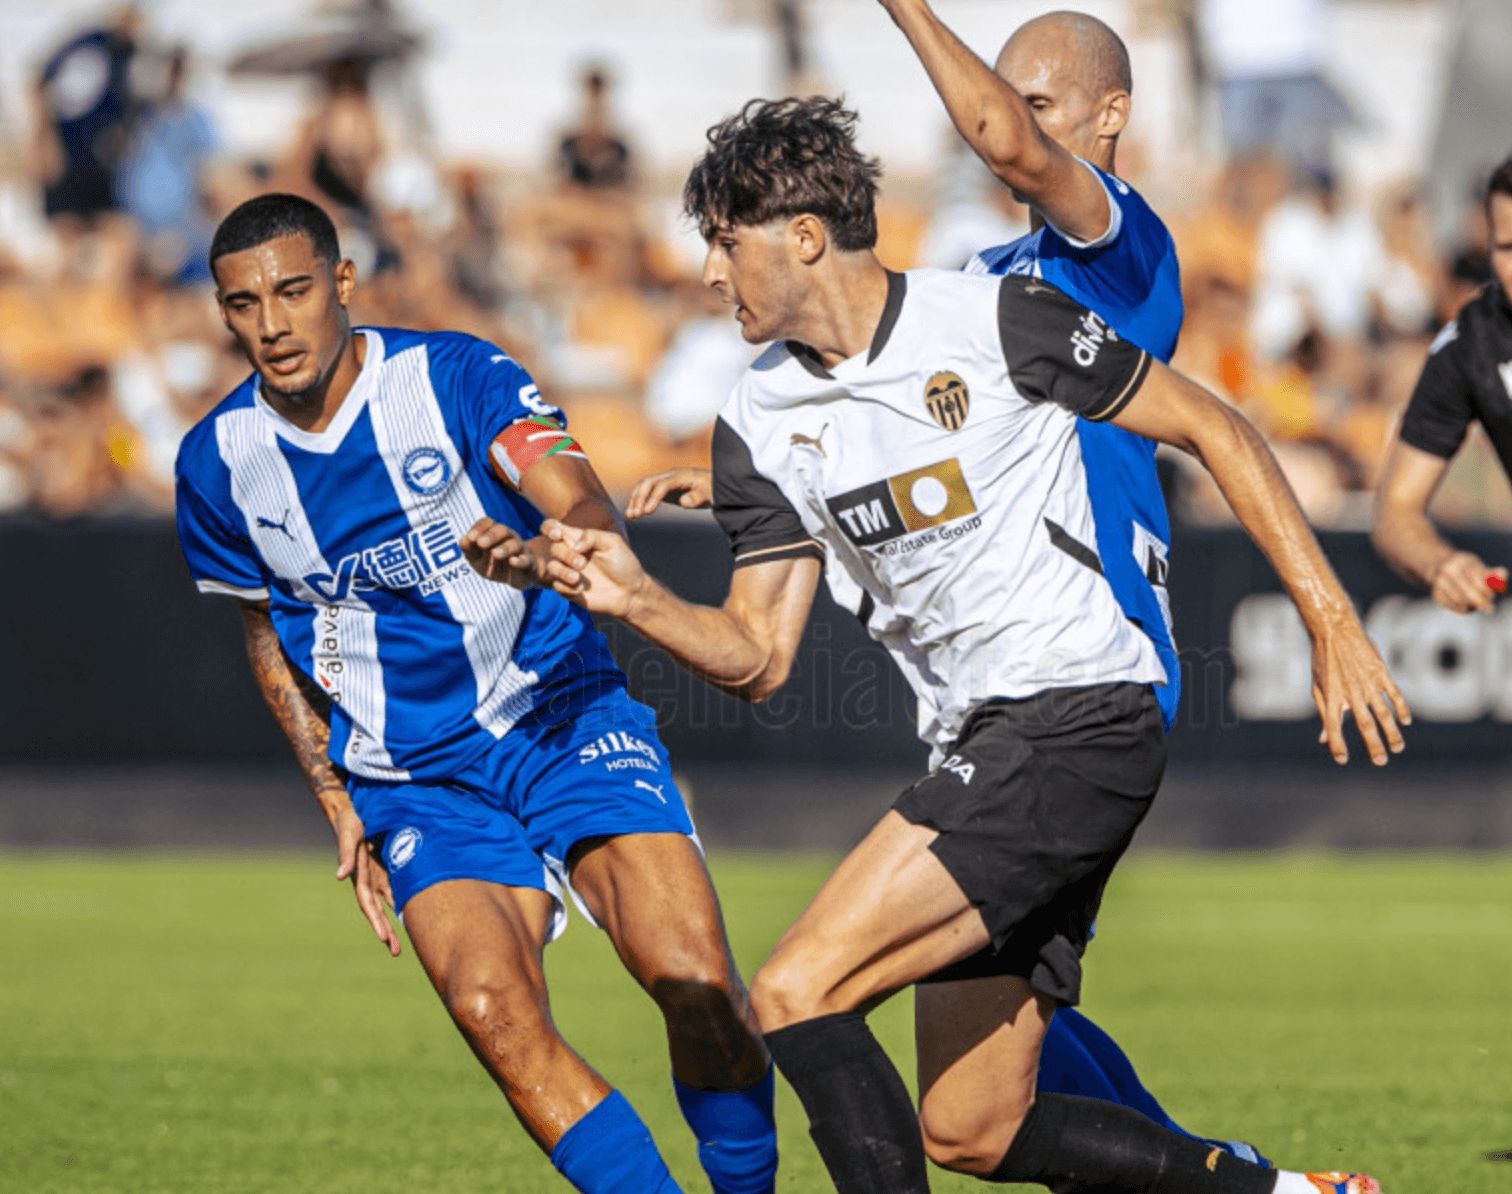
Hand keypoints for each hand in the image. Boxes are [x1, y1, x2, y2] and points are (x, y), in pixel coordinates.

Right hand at [333, 804, 400, 956]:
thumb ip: (346, 855)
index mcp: (359, 876)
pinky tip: (417, 916)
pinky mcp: (389, 867)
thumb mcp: (349, 835)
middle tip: (395, 951)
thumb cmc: (351, 821)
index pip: (368, 905)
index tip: (383, 938)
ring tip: (400, 945)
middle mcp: (369, 880)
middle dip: (385, 931)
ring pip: (390, 903)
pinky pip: (398, 889)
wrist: (357, 809)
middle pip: (378, 911)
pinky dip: (406, 903)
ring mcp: (379, 875)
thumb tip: (339, 877)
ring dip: (394, 922)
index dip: (376, 921)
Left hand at [460, 518, 544, 587]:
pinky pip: (526, 560)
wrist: (518, 577)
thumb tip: (463, 540)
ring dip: (504, 548)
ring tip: (495, 554)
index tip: (470, 538)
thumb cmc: (494, 565)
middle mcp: (508, 538)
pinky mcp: (529, 564)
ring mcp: (520, 550)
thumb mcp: (478, 560)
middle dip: (491, 536)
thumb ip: (470, 551)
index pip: (488, 523)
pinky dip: (520, 561)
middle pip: (502, 530)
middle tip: (480, 543)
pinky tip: (513, 561)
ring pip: (514, 545)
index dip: (479, 528)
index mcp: (495, 534)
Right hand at [540, 518, 648, 617]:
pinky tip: (581, 590)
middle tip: (582, 563)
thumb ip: (592, 536)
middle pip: (553, 548)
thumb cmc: (623, 563)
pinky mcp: (568, 590)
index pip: (554, 528)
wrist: (630, 592)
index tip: (557, 534)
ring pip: (551, 567)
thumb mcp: (612, 543)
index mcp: (578, 539)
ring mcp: (568, 572)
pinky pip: (557, 586)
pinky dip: (566, 587)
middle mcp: (569, 554)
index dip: (549, 528)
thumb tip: (574, 545)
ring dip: (562, 571)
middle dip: (565, 554)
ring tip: (577, 578)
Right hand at [625, 468, 712, 518]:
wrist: (718, 484)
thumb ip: (697, 498)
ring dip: (636, 499)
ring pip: (645, 486)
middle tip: (634, 515)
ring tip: (630, 516)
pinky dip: (640, 501)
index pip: (662, 485)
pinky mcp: (666, 488)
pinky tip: (635, 513)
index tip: (646, 512)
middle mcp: (671, 475)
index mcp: (682, 476)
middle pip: (649, 482)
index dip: (653, 498)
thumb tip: (683, 501)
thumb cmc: (715, 490)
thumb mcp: (711, 495)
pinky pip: (648, 491)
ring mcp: (667, 480)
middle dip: (639, 498)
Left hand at [1309, 615, 1410, 765]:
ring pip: (1383, 713)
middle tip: (1381, 762)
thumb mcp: (1318, 687)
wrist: (1335, 630)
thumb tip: (1324, 739)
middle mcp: (1350, 693)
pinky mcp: (1380, 673)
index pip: (1333, 726)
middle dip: (1373, 745)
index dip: (1337, 744)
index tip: (1342, 760)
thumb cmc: (1324, 661)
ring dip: (1392, 732)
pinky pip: (1394, 694)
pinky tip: (1405, 721)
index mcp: (1331, 697)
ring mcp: (1367, 683)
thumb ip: (1323, 713)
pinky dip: (1401, 708)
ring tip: (1397, 749)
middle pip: (1364, 724)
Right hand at [1428, 550, 1506, 613]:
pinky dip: (1462, 609)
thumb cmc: (1467, 569)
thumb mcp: (1480, 567)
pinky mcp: (1436, 595)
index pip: (1478, 580)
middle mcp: (1448, 570)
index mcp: (1463, 562)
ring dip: (1472, 606)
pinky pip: (1452, 606)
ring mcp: (1439, 583)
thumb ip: (1493, 573)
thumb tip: (1502, 576)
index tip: (1491, 596)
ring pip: (1460, 600)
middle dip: (1481, 602)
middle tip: (1490, 609)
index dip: (1487, 590)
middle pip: (1467, 592)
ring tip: (1476, 606)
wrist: (1439, 566)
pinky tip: (1467, 608)